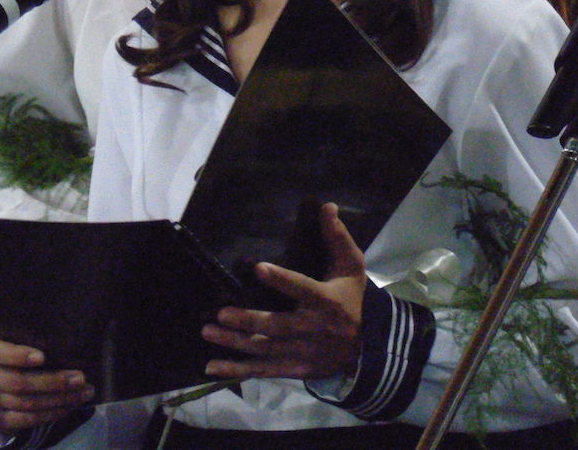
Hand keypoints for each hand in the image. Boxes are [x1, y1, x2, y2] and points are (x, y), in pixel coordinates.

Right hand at [0, 333, 93, 430]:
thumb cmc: (10, 345)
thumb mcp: (12, 334)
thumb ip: (28, 334)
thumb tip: (66, 336)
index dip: (17, 356)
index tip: (43, 357)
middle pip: (17, 383)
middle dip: (52, 381)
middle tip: (80, 377)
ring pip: (25, 403)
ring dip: (58, 399)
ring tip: (83, 392)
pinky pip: (25, 420)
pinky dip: (51, 413)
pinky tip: (69, 405)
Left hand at [202, 202, 364, 381]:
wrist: (368, 346)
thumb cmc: (353, 298)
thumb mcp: (352, 266)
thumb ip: (337, 238)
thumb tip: (327, 206)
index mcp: (326, 301)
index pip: (302, 288)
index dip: (281, 280)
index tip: (258, 268)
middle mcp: (312, 329)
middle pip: (277, 326)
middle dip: (248, 320)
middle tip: (221, 312)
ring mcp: (303, 352)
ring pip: (265, 349)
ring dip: (235, 342)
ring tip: (209, 331)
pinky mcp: (295, 369)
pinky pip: (264, 370)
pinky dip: (238, 371)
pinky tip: (213, 366)